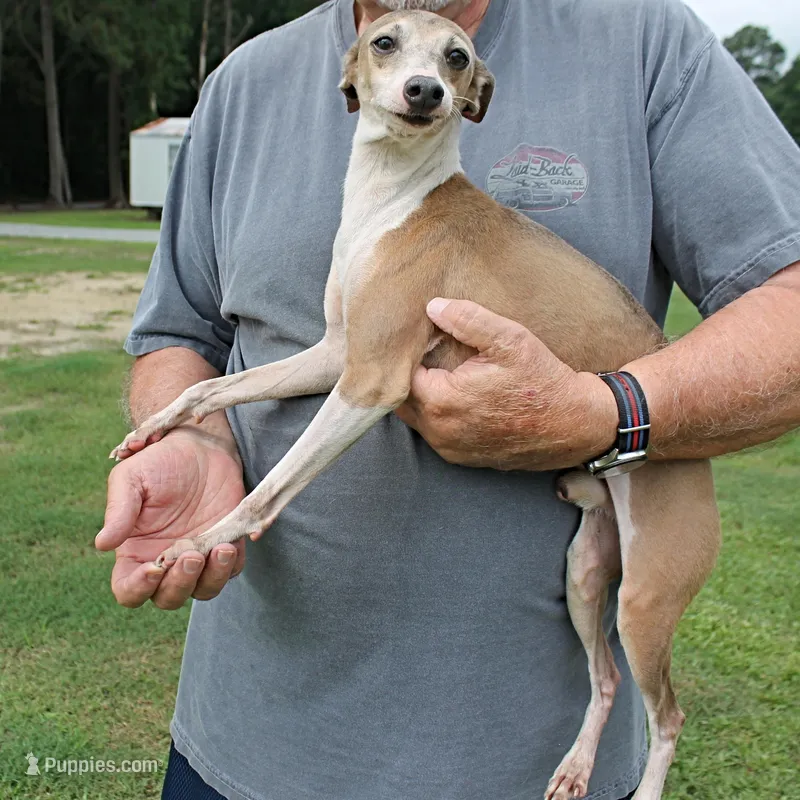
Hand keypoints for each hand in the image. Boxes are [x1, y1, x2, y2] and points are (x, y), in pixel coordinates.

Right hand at [95, 427, 245, 608]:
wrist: (201, 446)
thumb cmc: (159, 462)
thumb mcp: (131, 479)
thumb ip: (119, 510)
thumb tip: (102, 544)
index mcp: (136, 552)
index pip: (129, 589)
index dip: (138, 588)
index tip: (153, 568)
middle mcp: (167, 561)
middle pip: (168, 597)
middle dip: (179, 584)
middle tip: (190, 556)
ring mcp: (199, 556)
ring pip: (203, 590)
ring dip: (211, 578)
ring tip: (220, 550)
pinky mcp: (227, 546)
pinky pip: (232, 570)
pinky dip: (231, 566)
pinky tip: (230, 544)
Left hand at [395, 298, 615, 470]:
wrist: (576, 424)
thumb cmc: (543, 381)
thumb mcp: (509, 339)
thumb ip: (467, 319)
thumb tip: (433, 307)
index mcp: (441, 402)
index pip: (399, 375)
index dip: (406, 354)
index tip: (419, 338)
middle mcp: (439, 432)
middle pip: (403, 400)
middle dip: (410, 377)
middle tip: (426, 353)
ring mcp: (451, 449)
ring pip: (418, 418)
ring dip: (423, 396)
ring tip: (440, 372)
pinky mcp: (464, 458)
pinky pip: (437, 432)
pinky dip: (439, 414)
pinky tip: (457, 395)